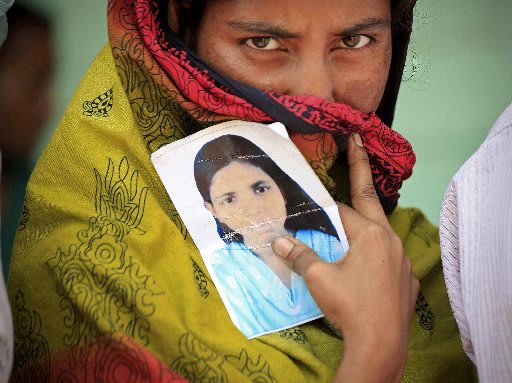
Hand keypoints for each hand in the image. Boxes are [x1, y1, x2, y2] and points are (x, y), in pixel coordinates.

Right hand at [272, 133, 418, 382]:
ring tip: (353, 223)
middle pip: (370, 201)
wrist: (381, 343)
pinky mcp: (407, 277)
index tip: (314, 192)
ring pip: (380, 231)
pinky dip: (376, 251)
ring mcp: (402, 259)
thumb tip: (277, 241)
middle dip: (361, 168)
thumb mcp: (320, 279)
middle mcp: (390, 240)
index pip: (343, 210)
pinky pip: (389, 255)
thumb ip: (300, 256)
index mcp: (369, 234)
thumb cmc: (350, 305)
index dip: (325, 205)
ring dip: (365, 223)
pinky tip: (367, 265)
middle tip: (359, 140)